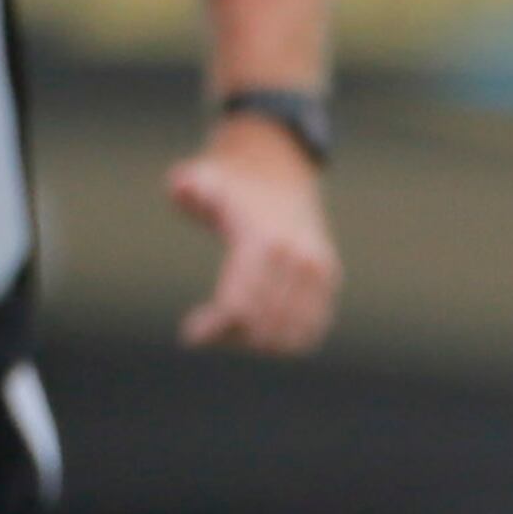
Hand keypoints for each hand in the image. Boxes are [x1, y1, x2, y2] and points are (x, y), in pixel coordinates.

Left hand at [166, 118, 339, 352]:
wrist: (278, 170)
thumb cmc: (230, 184)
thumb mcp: (203, 179)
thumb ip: (188, 185)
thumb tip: (183, 188)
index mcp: (264, 242)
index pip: (238, 308)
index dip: (211, 329)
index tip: (189, 334)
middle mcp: (298, 259)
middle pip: (261, 328)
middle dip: (229, 337)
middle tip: (208, 327)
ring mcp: (318, 271)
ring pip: (287, 338)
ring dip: (255, 342)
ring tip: (231, 326)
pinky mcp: (329, 279)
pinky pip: (309, 331)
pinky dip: (283, 341)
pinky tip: (257, 328)